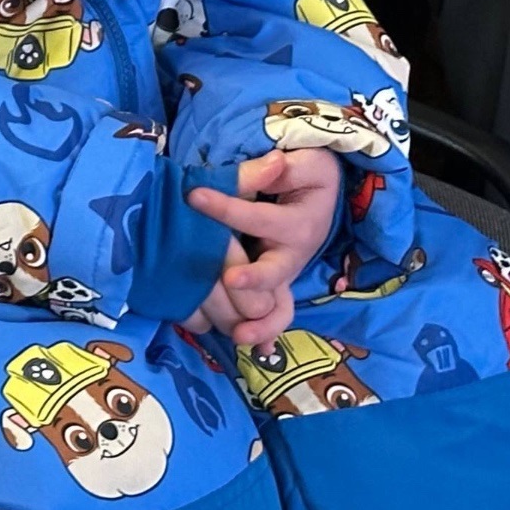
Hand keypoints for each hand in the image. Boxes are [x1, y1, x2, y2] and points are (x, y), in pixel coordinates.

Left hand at [188, 148, 341, 347]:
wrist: (316, 192)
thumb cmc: (306, 175)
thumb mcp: (305, 164)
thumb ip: (286, 168)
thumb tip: (275, 162)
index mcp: (298, 223)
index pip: (260, 218)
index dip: (228, 207)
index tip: (193, 195)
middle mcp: (292, 254)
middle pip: (276, 271)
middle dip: (255, 279)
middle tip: (230, 279)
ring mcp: (282, 272)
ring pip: (277, 303)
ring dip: (260, 321)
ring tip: (239, 335)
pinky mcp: (271, 284)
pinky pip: (273, 313)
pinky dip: (264, 332)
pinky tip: (248, 347)